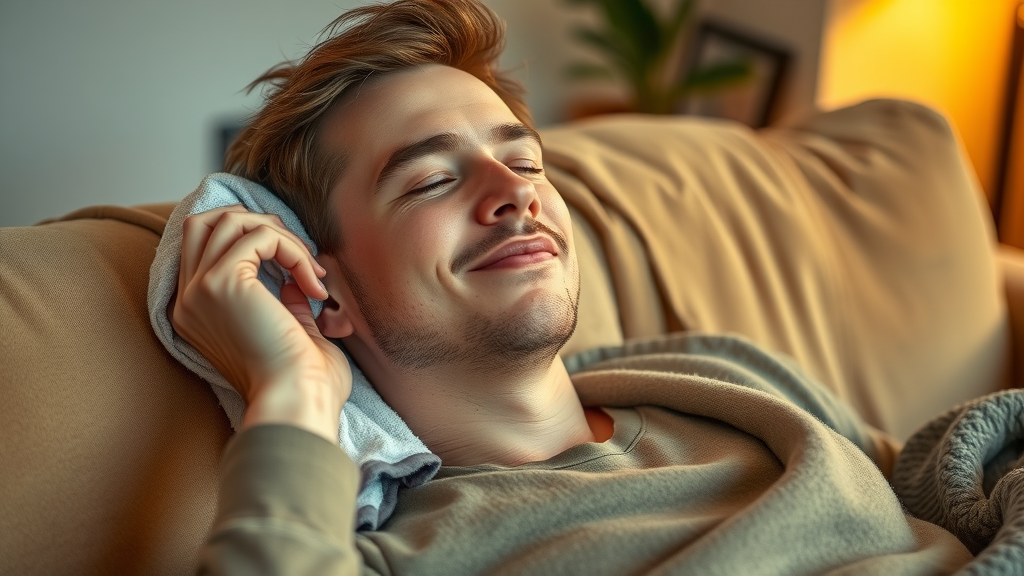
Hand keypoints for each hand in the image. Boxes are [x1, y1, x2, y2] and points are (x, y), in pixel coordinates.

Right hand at [171, 205, 350, 442]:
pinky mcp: (222, 283)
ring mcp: (200, 290)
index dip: (252, 241)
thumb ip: (283, 303)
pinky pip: (260, 237)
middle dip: (256, 225)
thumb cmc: (302, 384)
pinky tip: (315, 286)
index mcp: (198, 315)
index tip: (295, 264)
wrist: (296, 404)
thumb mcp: (286, 334)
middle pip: (204, 223)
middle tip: (298, 254)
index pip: (205, 248)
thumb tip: (293, 281)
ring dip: (281, 236)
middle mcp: (188, 301)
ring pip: (231, 222)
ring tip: (311, 271)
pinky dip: (294, 250)